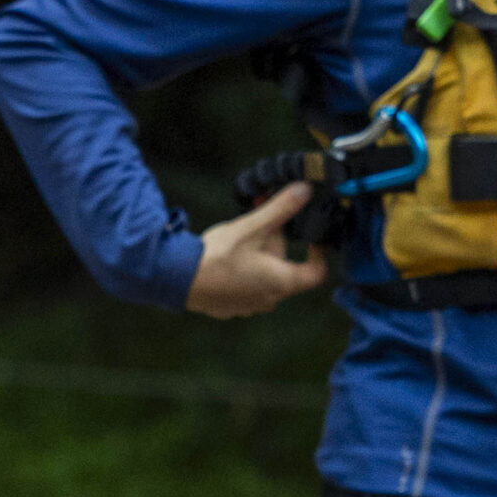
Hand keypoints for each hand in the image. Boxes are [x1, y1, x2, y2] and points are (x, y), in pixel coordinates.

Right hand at [186, 184, 333, 320]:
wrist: (176, 280)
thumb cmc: (217, 257)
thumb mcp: (252, 227)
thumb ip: (281, 208)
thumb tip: (305, 190)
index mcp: (281, 283)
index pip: (316, 272)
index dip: (319, 254)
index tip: (311, 239)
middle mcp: (268, 299)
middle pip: (283, 266)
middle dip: (275, 241)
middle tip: (260, 220)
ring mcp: (248, 306)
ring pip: (263, 274)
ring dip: (257, 253)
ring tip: (240, 233)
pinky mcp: (229, 307)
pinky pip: (244, 285)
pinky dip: (241, 269)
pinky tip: (225, 254)